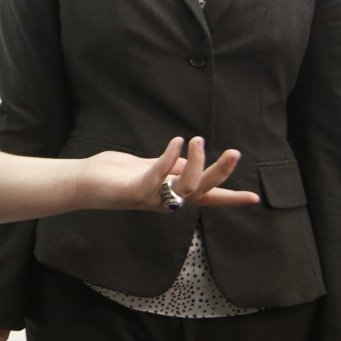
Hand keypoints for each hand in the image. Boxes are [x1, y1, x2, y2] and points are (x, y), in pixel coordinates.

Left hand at [84, 136, 257, 211]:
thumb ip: (171, 167)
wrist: (84, 182)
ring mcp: (152, 197)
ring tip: (195, 139)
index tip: (255, 198)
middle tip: (234, 152)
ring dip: (195, 161)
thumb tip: (191, 160)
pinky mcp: (135, 189)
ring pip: (185, 186)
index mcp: (172, 194)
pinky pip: (158, 175)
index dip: (230, 198)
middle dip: (220, 173)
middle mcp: (166, 201)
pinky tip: (176, 141)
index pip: (207, 197)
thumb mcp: (150, 168)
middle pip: (202, 190)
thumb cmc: (117, 174)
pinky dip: (170, 157)